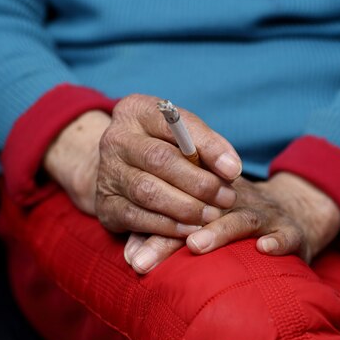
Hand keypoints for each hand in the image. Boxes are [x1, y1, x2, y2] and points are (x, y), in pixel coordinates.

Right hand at [44, 93, 241, 244]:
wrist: (122, 171)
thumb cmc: (164, 149)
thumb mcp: (182, 136)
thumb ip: (207, 147)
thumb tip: (231, 168)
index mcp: (136, 111)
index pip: (174, 123)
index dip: (207, 146)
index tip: (234, 170)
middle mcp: (115, 139)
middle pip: (159, 159)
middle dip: (199, 183)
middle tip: (227, 198)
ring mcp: (107, 173)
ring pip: (148, 191)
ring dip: (186, 207)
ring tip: (213, 215)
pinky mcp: (105, 205)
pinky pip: (137, 218)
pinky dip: (168, 227)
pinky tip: (191, 229)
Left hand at [124, 172, 339, 271]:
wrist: (291, 209)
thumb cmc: (234, 218)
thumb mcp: (202, 221)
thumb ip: (165, 235)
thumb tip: (131, 258)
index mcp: (207, 196)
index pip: (175, 207)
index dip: (151, 230)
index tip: (132, 259)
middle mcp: (233, 201)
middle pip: (199, 214)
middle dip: (171, 239)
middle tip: (145, 261)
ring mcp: (263, 214)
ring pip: (240, 219)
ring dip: (219, 231)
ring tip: (195, 245)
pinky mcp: (290, 229)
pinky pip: (287, 234)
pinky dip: (277, 241)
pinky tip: (263, 249)